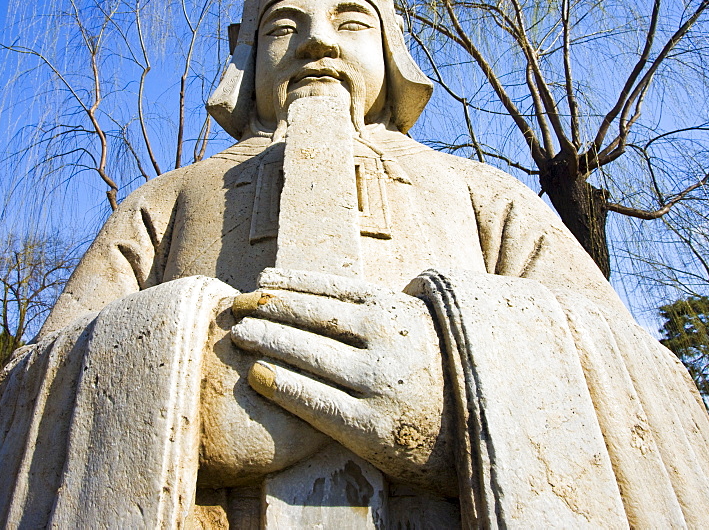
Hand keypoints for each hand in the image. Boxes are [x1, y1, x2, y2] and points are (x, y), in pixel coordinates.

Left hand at [229, 267, 455, 494]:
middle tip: (237, 307)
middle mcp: (384, 341)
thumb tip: (306, 286)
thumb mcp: (405, 322)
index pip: (331, 291)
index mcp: (392, 310)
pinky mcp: (371, 427)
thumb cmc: (424, 364)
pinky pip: (318, 402)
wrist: (471, 422)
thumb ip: (364, 306)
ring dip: (270, 341)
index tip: (260, 281)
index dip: (291, 283)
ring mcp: (377, 383)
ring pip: (311, 355)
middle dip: (270, 309)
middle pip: (314, 318)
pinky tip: (258, 376)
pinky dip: (285, 386)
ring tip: (239, 334)